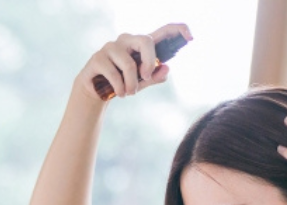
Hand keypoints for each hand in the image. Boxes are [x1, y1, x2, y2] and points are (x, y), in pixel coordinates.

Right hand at [75, 23, 191, 101]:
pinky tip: (119, 93)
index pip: (162, 32)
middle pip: (145, 41)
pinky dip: (120, 88)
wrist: (96, 93)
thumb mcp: (141, 83)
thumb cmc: (122, 84)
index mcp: (140, 45)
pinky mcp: (98, 58)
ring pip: (129, 64)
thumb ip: (154, 77)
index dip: (178, 30)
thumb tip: (166, 69)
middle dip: (149, 63)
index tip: (190, 38)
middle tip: (145, 78)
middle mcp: (126, 41)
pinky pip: (114, 73)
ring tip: (128, 93)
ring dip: (131, 84)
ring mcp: (110, 47)